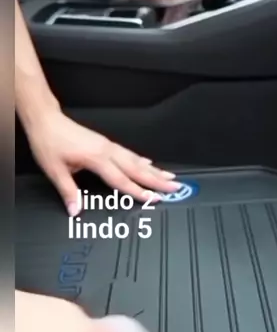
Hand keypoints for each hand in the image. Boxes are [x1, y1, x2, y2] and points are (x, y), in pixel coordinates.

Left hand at [25, 109, 181, 215]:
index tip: (153, 199)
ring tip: (170, 177)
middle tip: (175, 187)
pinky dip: (142, 160)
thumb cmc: (49, 142)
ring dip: (155, 170)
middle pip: (137, 169)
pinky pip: (129, 154)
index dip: (138, 192)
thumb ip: (68, 192)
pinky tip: (149, 164)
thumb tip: (76, 210)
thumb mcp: (54, 170)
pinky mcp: (106, 143)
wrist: (46, 120)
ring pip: (137, 160)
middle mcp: (107, 151)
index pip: (122, 180)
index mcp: (97, 158)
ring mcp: (108, 146)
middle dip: (158, 180)